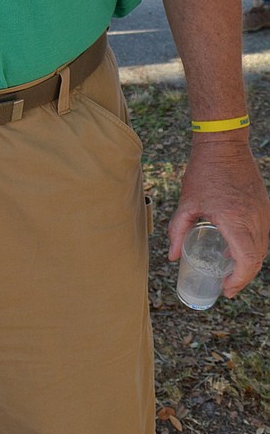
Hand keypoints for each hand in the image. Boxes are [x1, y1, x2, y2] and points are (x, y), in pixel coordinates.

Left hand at [168, 130, 269, 295]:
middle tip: (227, 286)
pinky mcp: (264, 206)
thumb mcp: (187, 202)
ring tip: (230, 270)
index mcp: (235, 220)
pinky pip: (263, 234)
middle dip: (243, 277)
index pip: (246, 260)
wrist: (224, 145)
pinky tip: (235, 248)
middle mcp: (254, 219)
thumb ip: (178, 231)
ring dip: (249, 263)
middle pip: (257, 259)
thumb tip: (173, 257)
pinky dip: (253, 247)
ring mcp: (263, 212)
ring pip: (263, 248)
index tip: (226, 288)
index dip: (238, 280)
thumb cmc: (203, 172)